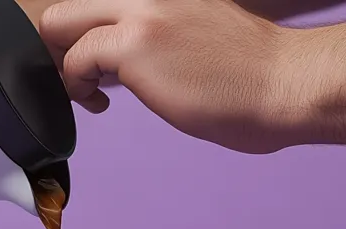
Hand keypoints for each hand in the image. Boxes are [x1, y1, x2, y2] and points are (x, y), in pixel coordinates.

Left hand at [39, 0, 301, 153]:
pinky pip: (75, 60)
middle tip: (76, 75)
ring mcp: (139, 14)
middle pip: (68, 5)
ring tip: (87, 91)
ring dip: (65, 66)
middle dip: (59, 42)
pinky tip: (99, 103)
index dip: (82, 32)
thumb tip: (124, 58)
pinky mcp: (134, 44)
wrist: (286, 84)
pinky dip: (76, 86)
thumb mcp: (198, 33)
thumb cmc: (252, 75)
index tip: (92, 63)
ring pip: (60, 24)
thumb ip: (158, 35)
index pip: (97, 2)